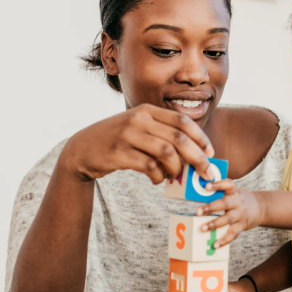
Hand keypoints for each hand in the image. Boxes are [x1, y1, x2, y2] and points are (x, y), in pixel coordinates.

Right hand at [58, 104, 215, 184]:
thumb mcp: (138, 129)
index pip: (182, 121)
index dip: (200, 137)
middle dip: (198, 158)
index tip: (211, 153)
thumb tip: (194, 156)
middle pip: (179, 138)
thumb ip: (161, 136)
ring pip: (167, 153)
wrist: (81, 150)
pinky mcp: (119, 153)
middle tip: (207, 173)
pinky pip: (149, 167)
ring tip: (175, 177)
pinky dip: (158, 176)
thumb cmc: (117, 141)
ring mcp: (128, 135)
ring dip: (177, 169)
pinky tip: (158, 180)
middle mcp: (139, 119)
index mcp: (147, 110)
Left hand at [195, 181, 262, 247]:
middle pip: (225, 204)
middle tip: (198, 212)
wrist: (261, 208)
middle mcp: (238, 202)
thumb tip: (198, 195)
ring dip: (214, 224)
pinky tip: (215, 245)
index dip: (217, 185)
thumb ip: (220, 194)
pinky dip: (224, 240)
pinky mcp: (242, 226)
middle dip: (211, 208)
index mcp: (234, 192)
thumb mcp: (233, 192)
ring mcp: (241, 215)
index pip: (227, 185)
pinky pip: (233, 234)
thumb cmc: (240, 199)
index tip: (206, 186)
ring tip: (202, 229)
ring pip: (227, 219)